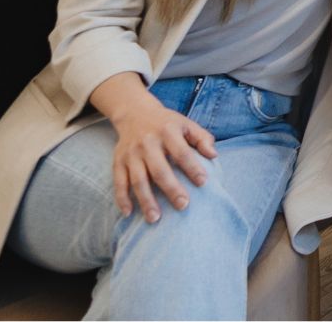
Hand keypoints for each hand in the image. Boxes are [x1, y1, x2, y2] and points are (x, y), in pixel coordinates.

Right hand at [105, 89, 217, 222]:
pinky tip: (128, 213)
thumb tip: (214, 155)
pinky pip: (118, 182)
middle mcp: (147, 143)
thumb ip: (202, 138)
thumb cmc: (167, 123)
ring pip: (138, 180)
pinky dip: (122, 198)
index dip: (192, 167)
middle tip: (183, 206)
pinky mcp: (118, 161)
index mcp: (167, 132)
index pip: (181, 152)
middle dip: (171, 189)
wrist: (135, 113)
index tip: (203, 182)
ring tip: (155, 218)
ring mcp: (131, 154)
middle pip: (159, 170)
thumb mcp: (186, 124)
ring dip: (145, 200)